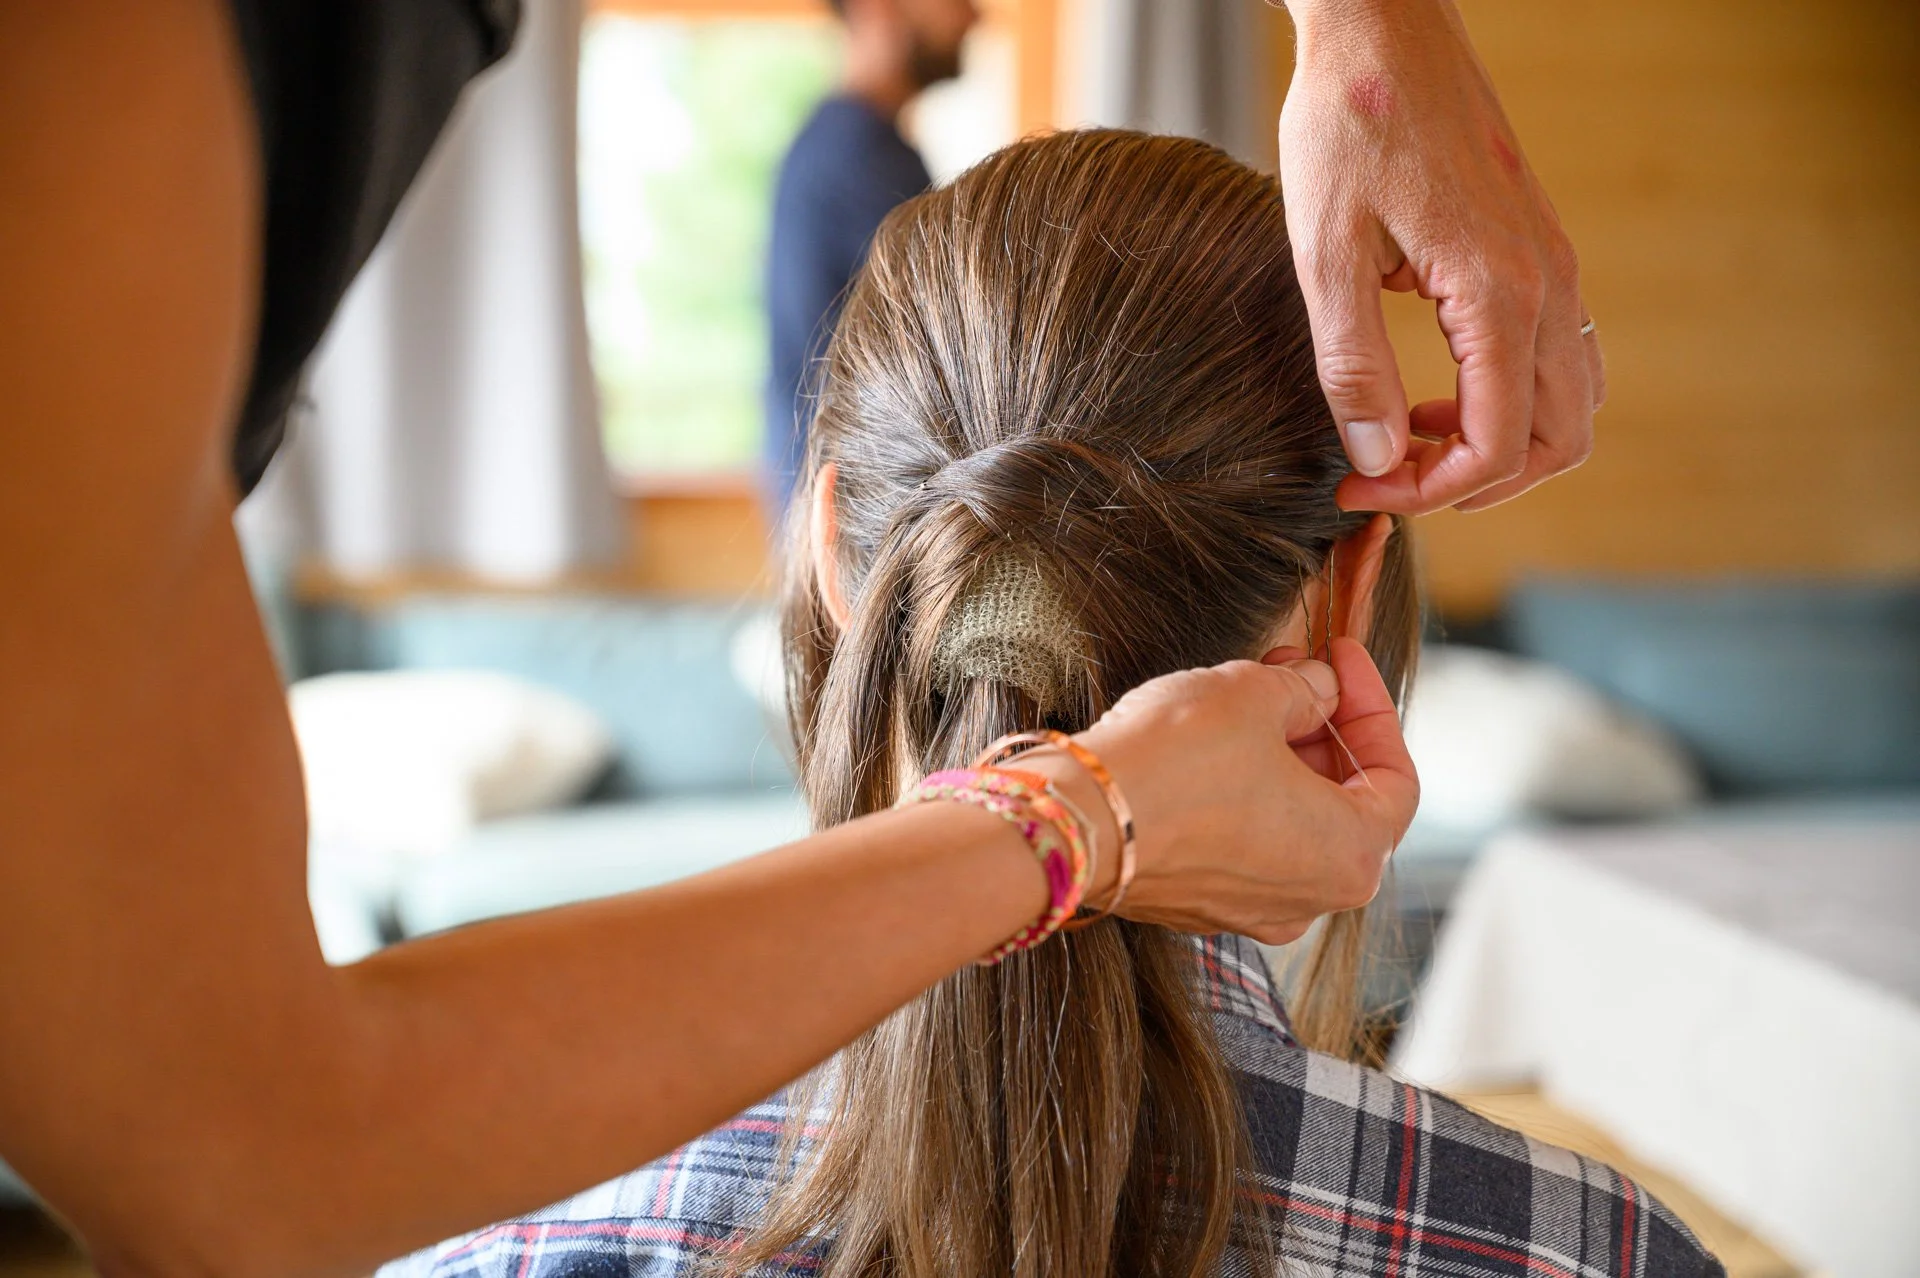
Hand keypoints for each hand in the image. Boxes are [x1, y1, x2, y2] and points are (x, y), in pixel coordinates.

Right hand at [1040, 640, 1417, 944]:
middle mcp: (1311, 899)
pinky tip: (1208, 744)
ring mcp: (1251, 909)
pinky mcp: (1197, 905)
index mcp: (1353, 856)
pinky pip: (1240, 843)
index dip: (1372, 706)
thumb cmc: (1174, 762)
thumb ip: (1306, 688)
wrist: (1074, 820)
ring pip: (1289, 822)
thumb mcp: (1254, 694)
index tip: (1342, 658)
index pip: (1396, 776)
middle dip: (1321, 726)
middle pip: (1343, 801)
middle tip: (1293, 667)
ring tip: (1247, 694)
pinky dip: (1240, 793)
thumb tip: (1319, 688)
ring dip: (1279, 756)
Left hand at [1279, 0, 1604, 513]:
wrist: (1384, 30)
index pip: (1498, 443)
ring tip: (1410, 438)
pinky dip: (1508, 397)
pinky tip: (1432, 386)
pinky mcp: (1539, 249)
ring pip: (1570, 402)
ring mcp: (1554, 264)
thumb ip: (1353, 366)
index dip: (1428, 491)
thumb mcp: (1324, 253)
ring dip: (1501, 443)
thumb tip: (1377, 461)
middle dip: (1477, 483)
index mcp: (1500, 292)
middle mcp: (1548, 282)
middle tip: (1390, 482)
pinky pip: (1556, 354)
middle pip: (1559, 439)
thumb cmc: (1347, 127)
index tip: (1360, 491)